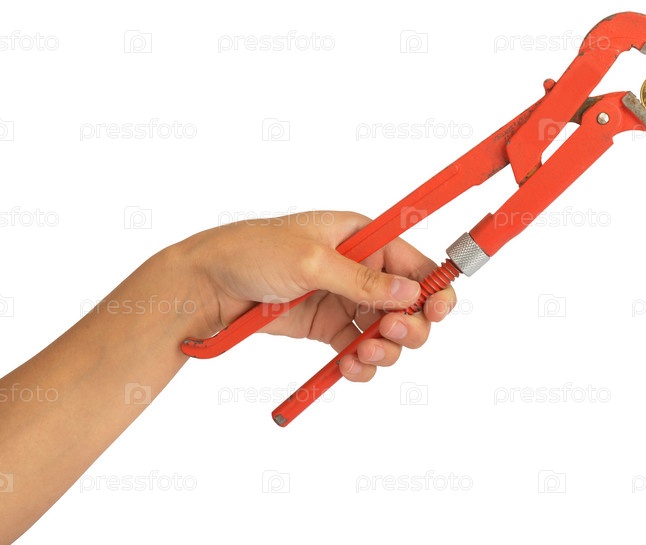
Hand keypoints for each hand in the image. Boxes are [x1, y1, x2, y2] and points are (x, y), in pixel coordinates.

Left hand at [185, 211, 456, 381]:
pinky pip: (358, 349)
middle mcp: (358, 268)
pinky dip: (361, 363)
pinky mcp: (325, 327)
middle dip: (409, 324)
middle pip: (409, 303)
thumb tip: (411, 292)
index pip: (413, 262)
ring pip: (387, 332)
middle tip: (390, 333)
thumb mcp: (310, 261)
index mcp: (361, 237)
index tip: (439, 310)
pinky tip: (351, 367)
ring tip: (364, 355)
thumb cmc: (252, 253)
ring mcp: (342, 300)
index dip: (434, 286)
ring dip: (386, 349)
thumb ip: (361, 281)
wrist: (206, 285)